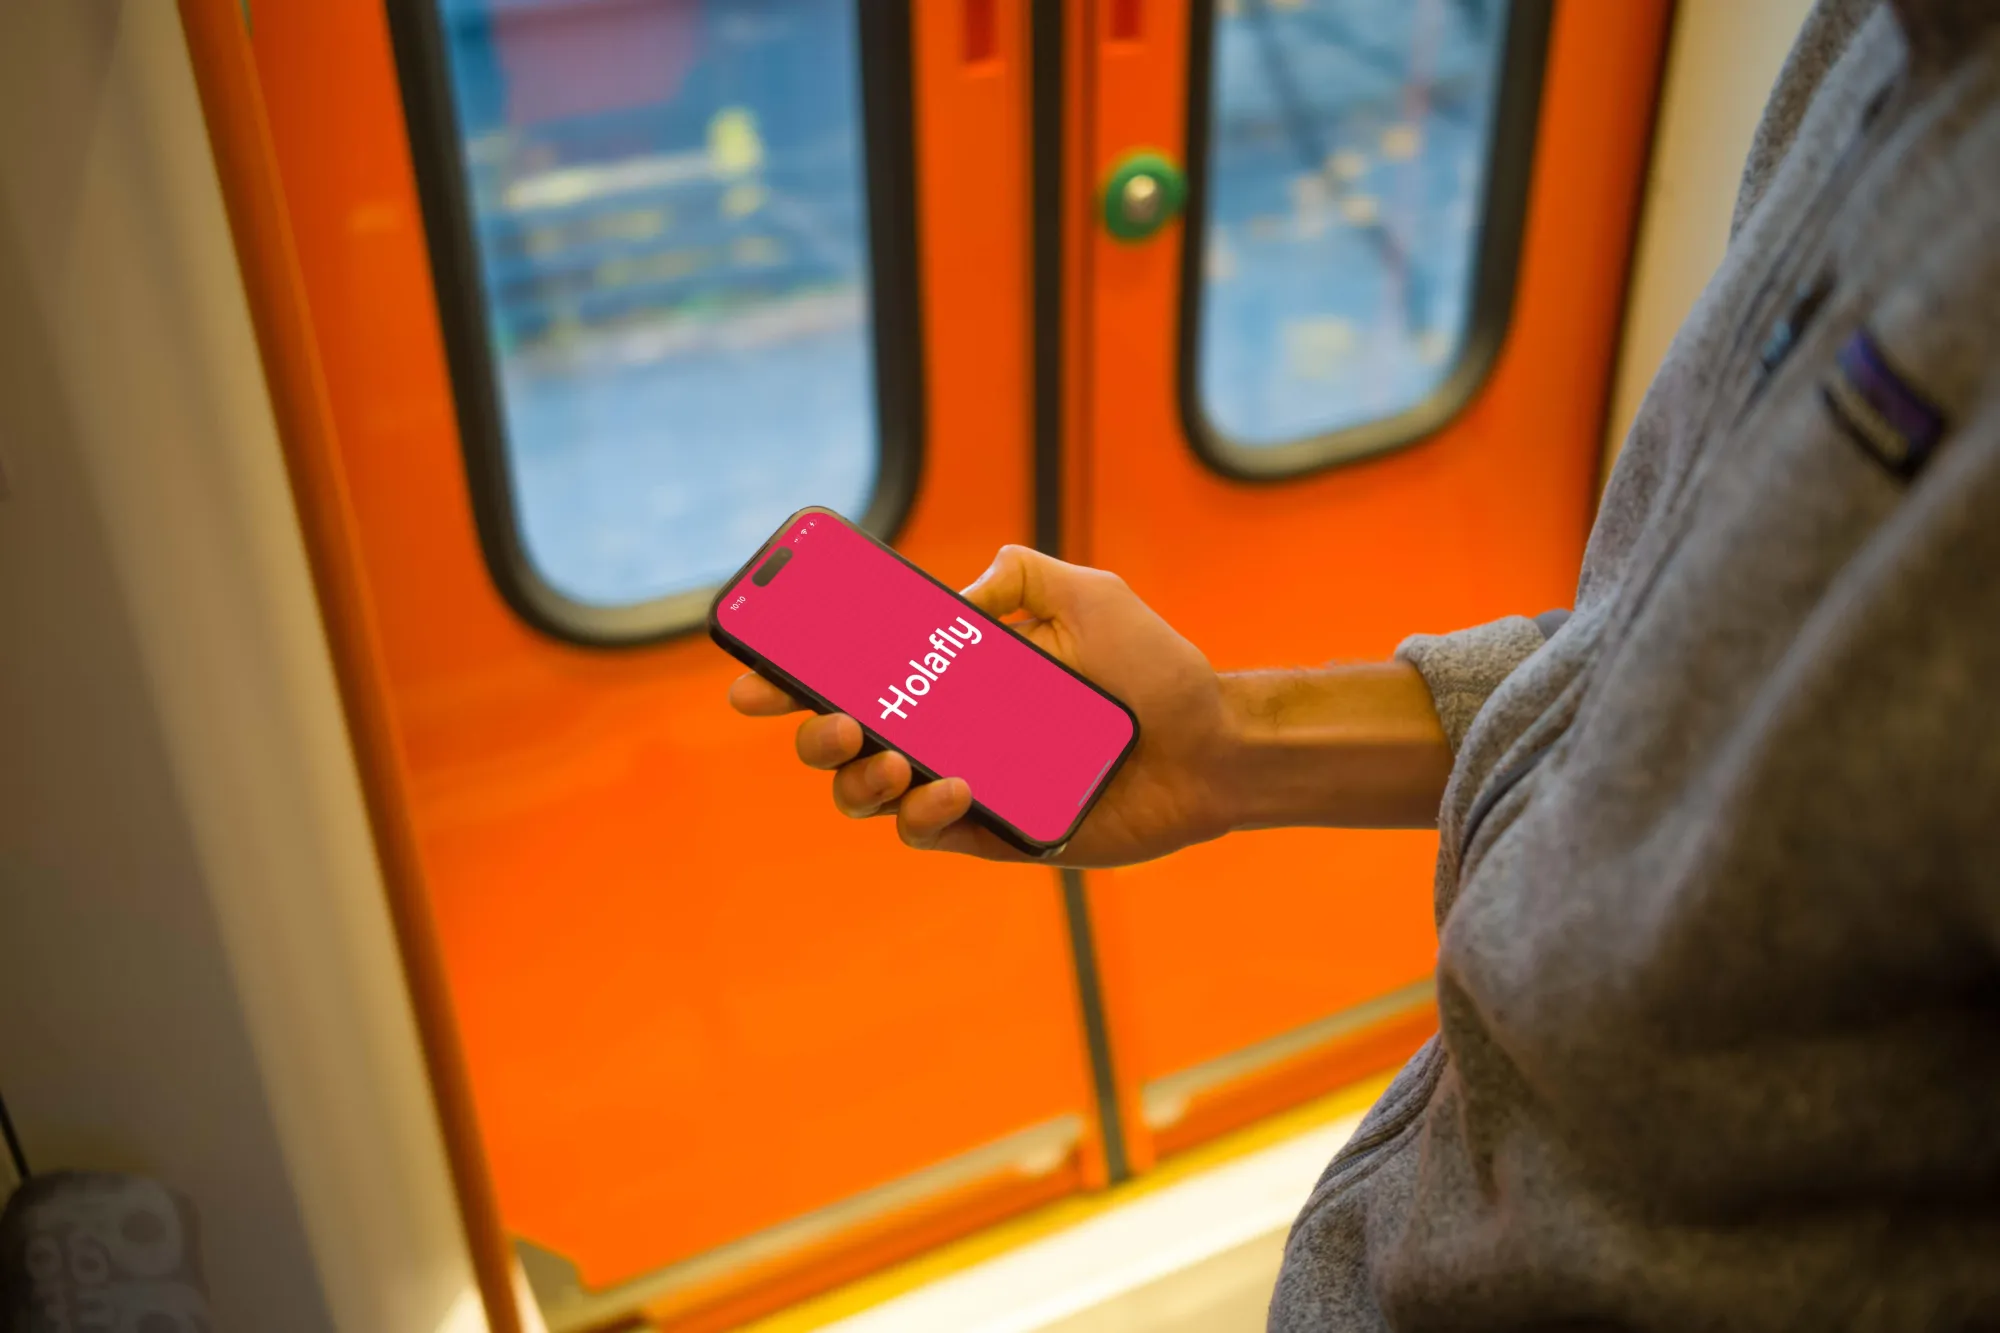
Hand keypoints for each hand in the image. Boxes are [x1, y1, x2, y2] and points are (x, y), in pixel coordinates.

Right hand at [727, 545, 1236, 864]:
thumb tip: (951, 597)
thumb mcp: (1087, 595)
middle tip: (831, 718)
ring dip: (857, 777)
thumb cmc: (1154, 671)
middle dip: (811, 733)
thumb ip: (1018, 576)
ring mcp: (962, 785)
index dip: (791, 677)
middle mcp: (944, 730)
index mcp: (951, 675)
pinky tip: (955, 783)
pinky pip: (926, 832)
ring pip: (866, 794)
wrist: (1213, 745)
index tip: (751, 676)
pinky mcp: (992, 834)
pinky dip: (923, 810)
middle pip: (836, 742)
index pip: (853, 674)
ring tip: (888, 756)